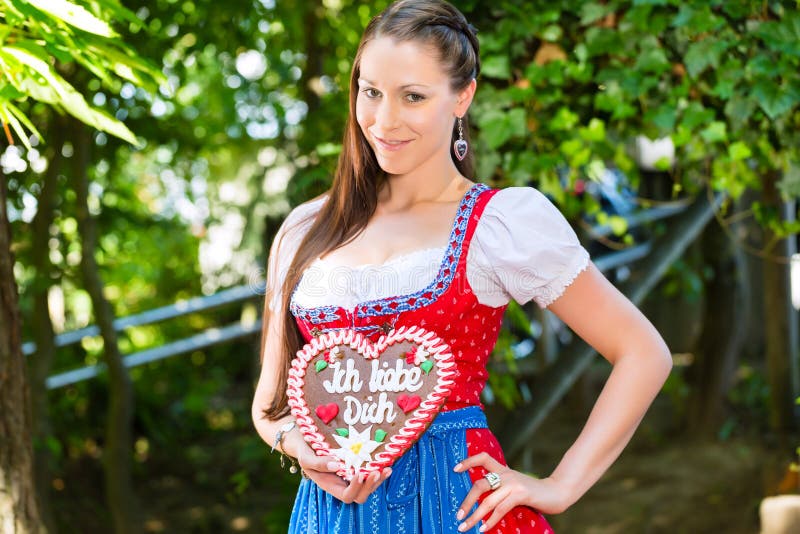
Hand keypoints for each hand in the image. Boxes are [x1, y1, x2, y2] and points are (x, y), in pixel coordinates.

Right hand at [297, 448, 391, 503]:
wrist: (305, 439)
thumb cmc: (304, 450)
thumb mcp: (306, 457)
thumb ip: (318, 463)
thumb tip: (336, 465)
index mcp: (331, 485)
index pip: (347, 496)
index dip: (355, 488)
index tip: (359, 474)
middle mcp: (342, 483)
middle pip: (361, 495)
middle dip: (370, 486)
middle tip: (377, 472)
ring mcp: (350, 475)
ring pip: (368, 486)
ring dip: (378, 479)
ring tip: (387, 469)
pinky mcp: (357, 464)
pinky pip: (370, 472)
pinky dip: (379, 469)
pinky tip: (387, 461)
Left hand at [453, 452, 571, 531]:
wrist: (557, 492)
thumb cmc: (534, 493)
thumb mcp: (515, 485)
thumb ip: (501, 489)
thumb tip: (481, 503)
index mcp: (503, 470)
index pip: (483, 458)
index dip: (468, 461)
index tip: (454, 469)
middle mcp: (506, 474)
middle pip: (479, 484)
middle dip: (466, 501)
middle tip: (458, 515)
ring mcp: (513, 483)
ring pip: (488, 500)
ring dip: (474, 515)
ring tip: (465, 526)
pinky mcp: (521, 494)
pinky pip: (500, 509)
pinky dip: (490, 520)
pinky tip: (483, 528)